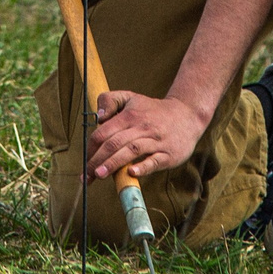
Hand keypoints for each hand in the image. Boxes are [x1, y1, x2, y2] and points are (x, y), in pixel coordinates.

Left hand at [86, 88, 209, 183]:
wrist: (187, 115)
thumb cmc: (153, 110)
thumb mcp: (131, 98)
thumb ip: (110, 100)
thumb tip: (98, 118)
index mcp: (130, 116)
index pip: (104, 132)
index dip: (91, 148)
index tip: (85, 162)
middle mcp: (142, 128)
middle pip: (115, 143)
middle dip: (98, 160)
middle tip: (87, 175)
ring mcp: (156, 141)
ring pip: (131, 151)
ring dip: (114, 163)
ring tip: (100, 175)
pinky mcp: (168, 154)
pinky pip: (154, 161)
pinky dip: (143, 167)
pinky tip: (132, 173)